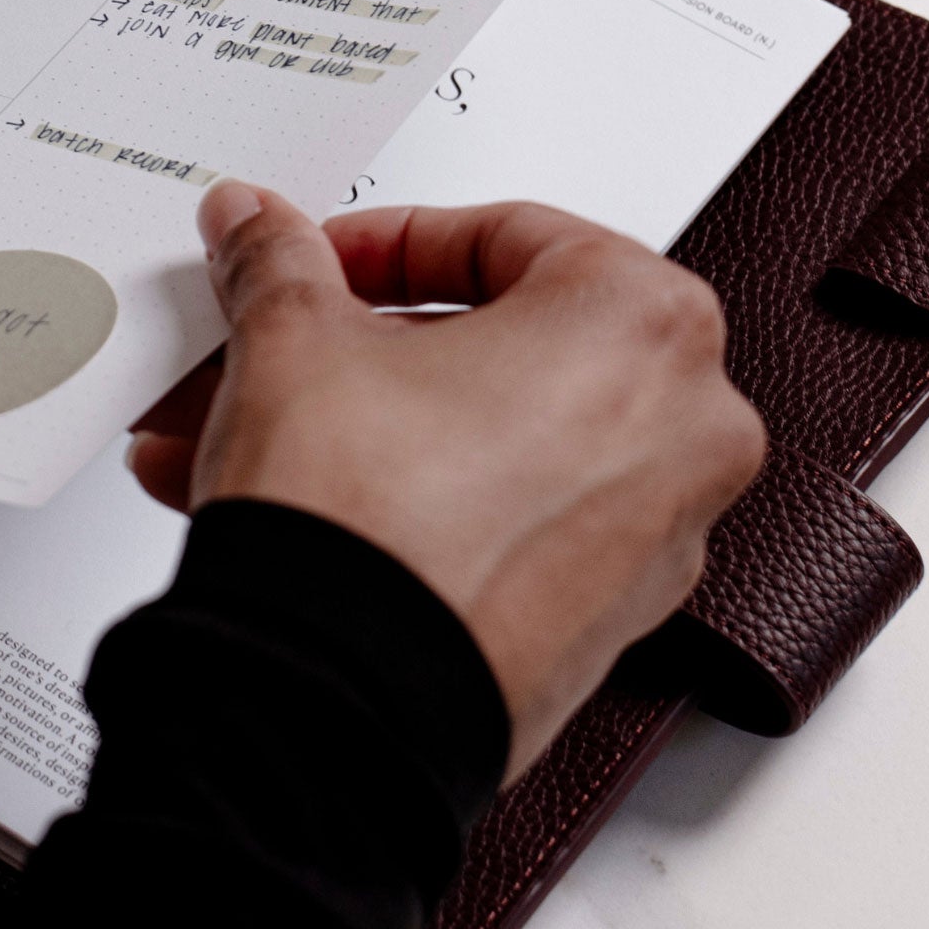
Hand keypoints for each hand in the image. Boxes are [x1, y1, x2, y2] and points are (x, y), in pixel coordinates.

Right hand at [131, 185, 765, 776]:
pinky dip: (404, 500)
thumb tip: (262, 228)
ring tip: (246, 425)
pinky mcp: (598, 623)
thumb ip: (282, 259)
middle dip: (356, 346)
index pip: (502, 235)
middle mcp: (682, 430)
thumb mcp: (295, 336)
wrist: (341, 700)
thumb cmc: (370, 523)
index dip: (381, 242)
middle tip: (282, 339)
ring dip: (358, 422)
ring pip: (483, 440)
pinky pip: (494, 523)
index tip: (318, 260)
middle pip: (491, 346)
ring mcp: (651, 539)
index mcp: (645, 322)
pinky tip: (292, 500)